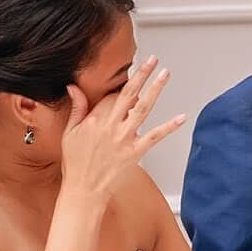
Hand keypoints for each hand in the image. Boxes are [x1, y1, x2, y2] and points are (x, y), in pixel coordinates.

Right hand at [60, 55, 186, 200]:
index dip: (121, 85)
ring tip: (165, 74)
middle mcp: (112, 126)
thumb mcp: (70, 133)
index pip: (112, 94)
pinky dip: (170, 126)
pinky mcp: (136, 152)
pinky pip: (156, 136)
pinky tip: (181, 117)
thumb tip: (72, 87)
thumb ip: (76, 108)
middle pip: (130, 93)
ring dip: (156, 89)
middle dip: (142, 74)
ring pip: (143, 108)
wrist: (83, 190)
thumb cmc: (76, 164)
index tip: (130, 74)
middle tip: (152, 60)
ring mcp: (125, 138)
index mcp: (96, 120)